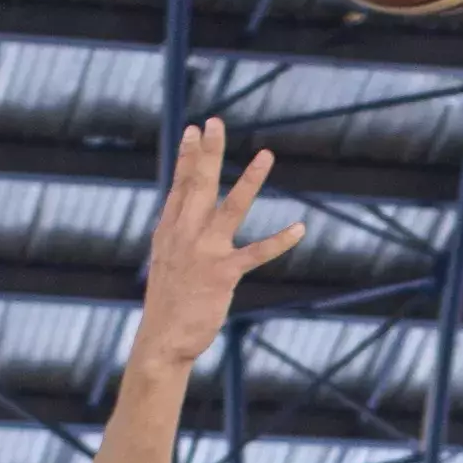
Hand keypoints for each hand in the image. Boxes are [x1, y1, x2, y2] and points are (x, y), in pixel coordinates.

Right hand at [137, 119, 302, 366]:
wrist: (162, 340)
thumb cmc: (168, 304)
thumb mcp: (165, 263)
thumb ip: (176, 236)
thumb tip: (181, 218)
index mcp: (169, 231)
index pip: (179, 185)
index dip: (186, 156)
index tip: (193, 130)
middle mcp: (184, 235)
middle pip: (198, 184)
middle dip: (207, 151)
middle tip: (215, 122)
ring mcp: (204, 252)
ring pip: (230, 207)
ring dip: (250, 180)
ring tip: (266, 155)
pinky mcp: (224, 273)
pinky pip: (257, 252)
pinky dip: (281, 239)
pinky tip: (300, 226)